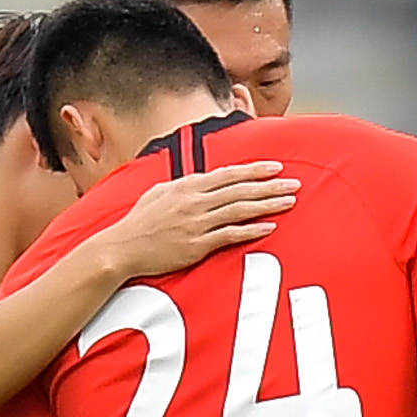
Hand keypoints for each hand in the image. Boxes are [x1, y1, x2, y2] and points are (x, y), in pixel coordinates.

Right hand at [101, 161, 299, 281]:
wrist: (121, 248)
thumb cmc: (139, 223)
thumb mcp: (159, 194)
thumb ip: (183, 186)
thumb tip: (200, 179)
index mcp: (187, 186)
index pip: (228, 174)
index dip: (254, 170)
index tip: (276, 167)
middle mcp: (194, 201)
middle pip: (240, 189)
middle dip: (270, 185)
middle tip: (294, 183)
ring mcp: (196, 223)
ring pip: (239, 209)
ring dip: (267, 204)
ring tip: (290, 201)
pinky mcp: (196, 245)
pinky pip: (229, 235)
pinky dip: (251, 230)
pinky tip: (270, 227)